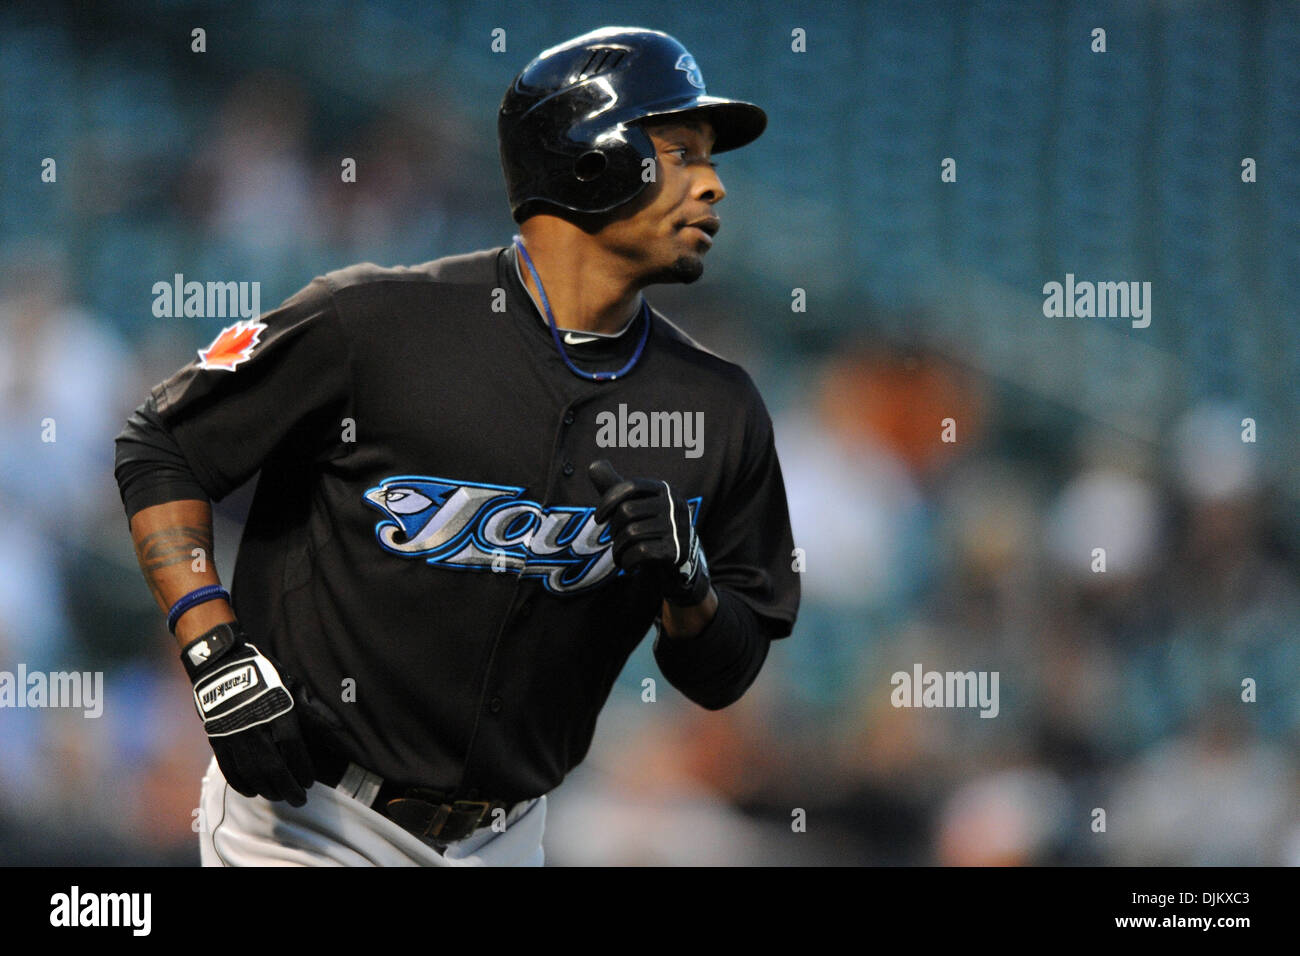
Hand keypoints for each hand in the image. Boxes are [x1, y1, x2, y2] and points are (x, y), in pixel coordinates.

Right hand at [181, 621, 337, 806]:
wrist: (221, 664)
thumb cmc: (264, 674)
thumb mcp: (291, 685)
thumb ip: (312, 712)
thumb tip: (340, 729)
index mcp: (277, 710)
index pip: (293, 748)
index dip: (302, 769)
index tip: (310, 782)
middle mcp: (255, 725)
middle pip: (273, 766)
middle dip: (288, 788)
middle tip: (300, 800)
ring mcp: (233, 734)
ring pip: (251, 772)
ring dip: (267, 789)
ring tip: (280, 796)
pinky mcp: (217, 739)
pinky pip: (230, 769)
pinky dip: (242, 784)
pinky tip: (254, 791)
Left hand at [588, 459, 710, 605]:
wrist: (677, 561)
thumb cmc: (649, 526)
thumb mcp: (634, 504)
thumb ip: (614, 485)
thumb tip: (594, 465)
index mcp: (663, 489)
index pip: (630, 486)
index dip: (608, 500)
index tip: (598, 519)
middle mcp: (673, 504)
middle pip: (626, 512)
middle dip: (613, 529)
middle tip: (616, 540)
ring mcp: (676, 527)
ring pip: (631, 533)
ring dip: (618, 549)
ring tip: (620, 554)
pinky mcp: (675, 550)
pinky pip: (639, 552)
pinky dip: (627, 561)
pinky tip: (628, 565)